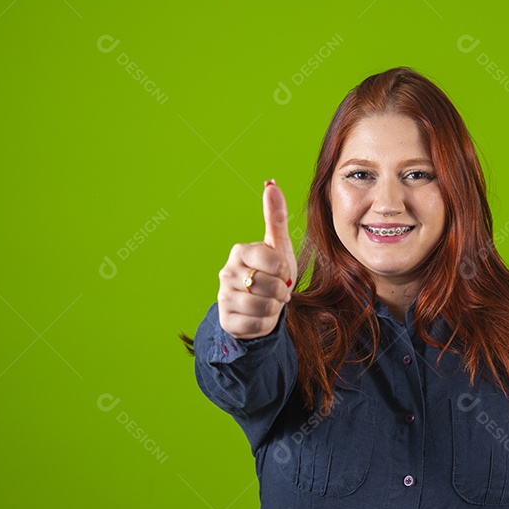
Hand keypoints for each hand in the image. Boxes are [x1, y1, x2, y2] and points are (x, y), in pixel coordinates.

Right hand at [217, 179, 297, 338]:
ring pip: (264, 307)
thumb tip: (271, 183)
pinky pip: (256, 325)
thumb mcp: (278, 247)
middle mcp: (226, 272)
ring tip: (270, 303)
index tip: (281, 272)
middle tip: (276, 291)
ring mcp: (223, 296)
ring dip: (274, 308)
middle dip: (281, 293)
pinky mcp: (226, 319)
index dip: (285, 271)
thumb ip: (275, 216)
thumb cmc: (271, 273)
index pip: (274, 262)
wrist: (260, 307)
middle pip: (271, 286)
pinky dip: (265, 323)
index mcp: (240, 251)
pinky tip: (261, 316)